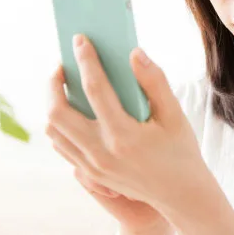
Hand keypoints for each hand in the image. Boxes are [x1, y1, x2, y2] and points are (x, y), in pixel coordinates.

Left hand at [45, 34, 208, 229]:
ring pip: (54, 131)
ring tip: (63, 85)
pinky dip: (59, 124)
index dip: (86, 60)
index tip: (80, 40)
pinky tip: (71, 109)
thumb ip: (154, 81)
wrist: (180, 194)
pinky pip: (62, 145)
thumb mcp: (174, 114)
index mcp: (124, 135)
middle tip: (63, 66)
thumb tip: (135, 52)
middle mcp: (101, 152)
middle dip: (54, 83)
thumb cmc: (180, 150)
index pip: (95, 88)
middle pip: (58, 112)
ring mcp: (92, 166)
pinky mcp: (90, 173)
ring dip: (53, 103)